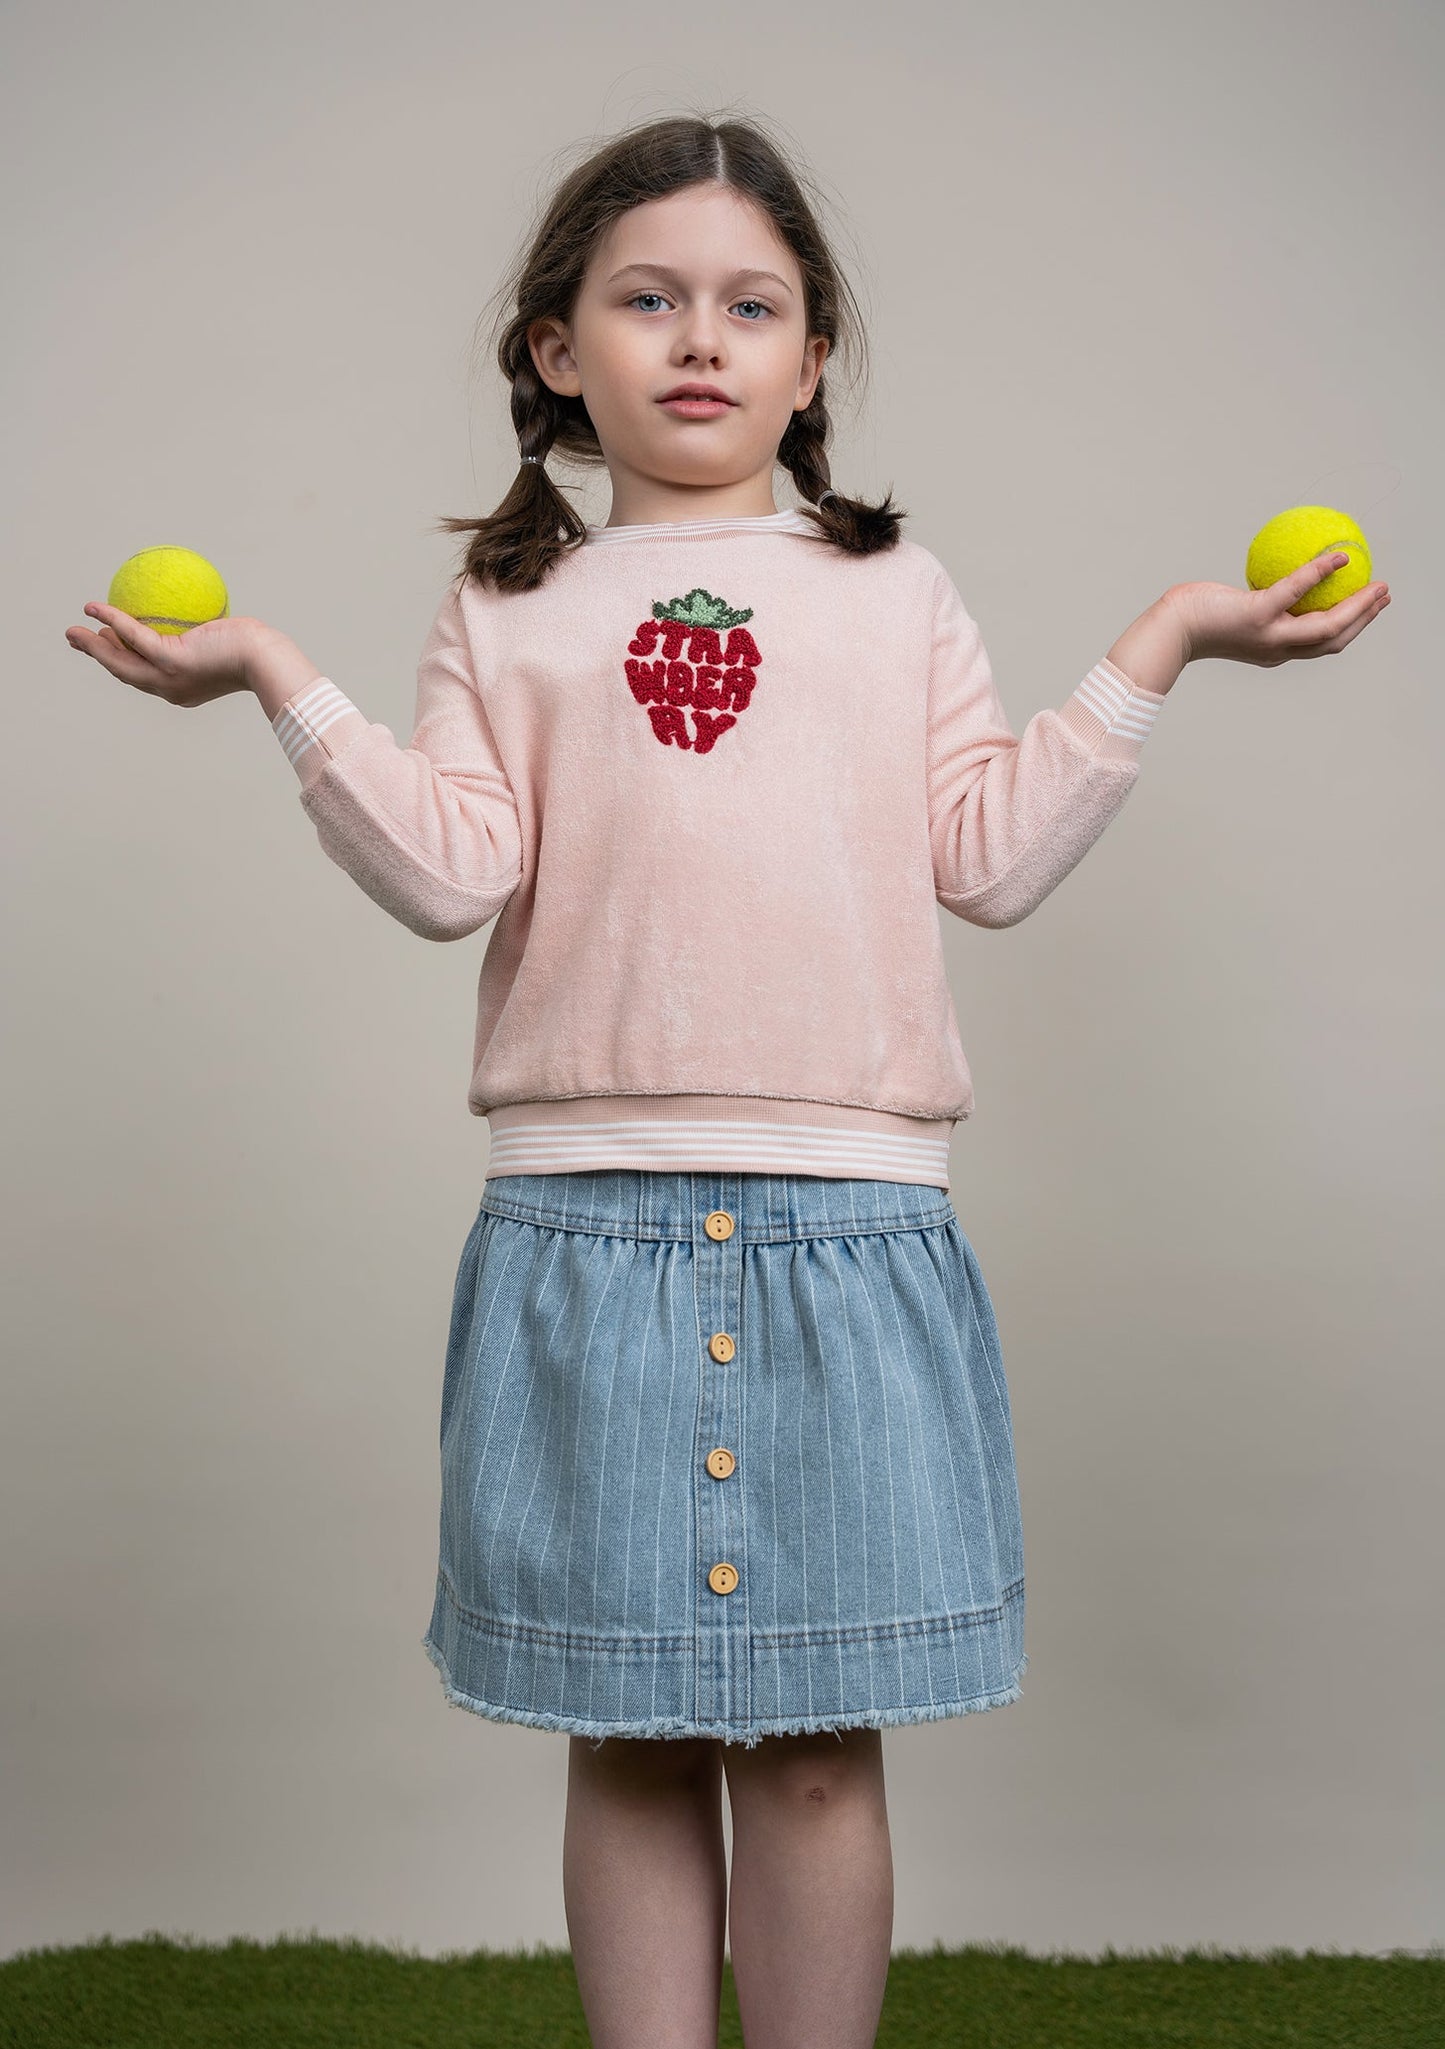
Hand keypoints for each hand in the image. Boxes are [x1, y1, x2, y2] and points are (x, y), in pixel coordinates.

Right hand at [63, 602, 271, 707]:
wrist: (266, 660)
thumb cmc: (254, 649)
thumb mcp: (224, 643)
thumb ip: (205, 635)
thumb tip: (198, 617)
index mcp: (180, 688)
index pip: (143, 675)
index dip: (119, 662)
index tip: (105, 647)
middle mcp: (170, 688)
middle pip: (123, 672)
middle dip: (97, 657)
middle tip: (76, 640)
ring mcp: (168, 677)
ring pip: (119, 660)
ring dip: (92, 646)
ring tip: (72, 631)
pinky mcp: (171, 661)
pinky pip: (133, 636)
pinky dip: (110, 621)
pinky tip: (94, 608)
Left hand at [1168, 550, 1391, 667]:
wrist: (1169, 629)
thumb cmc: (1197, 616)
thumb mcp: (1236, 612)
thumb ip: (1261, 602)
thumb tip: (1278, 579)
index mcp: (1275, 651)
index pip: (1321, 645)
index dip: (1351, 629)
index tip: (1369, 608)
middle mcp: (1277, 649)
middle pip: (1333, 640)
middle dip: (1365, 620)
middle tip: (1384, 595)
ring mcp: (1269, 635)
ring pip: (1325, 627)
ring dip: (1358, 607)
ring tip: (1377, 584)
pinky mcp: (1256, 616)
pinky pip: (1296, 590)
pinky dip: (1320, 574)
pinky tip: (1340, 557)